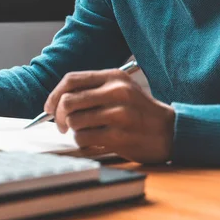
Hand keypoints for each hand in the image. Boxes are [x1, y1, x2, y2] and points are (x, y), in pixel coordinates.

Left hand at [44, 68, 174, 163]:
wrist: (171, 131)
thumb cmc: (139, 111)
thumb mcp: (120, 90)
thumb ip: (92, 90)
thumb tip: (56, 101)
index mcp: (114, 77)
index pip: (71, 79)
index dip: (54, 95)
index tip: (48, 108)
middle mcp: (116, 92)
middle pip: (68, 101)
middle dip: (58, 116)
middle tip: (61, 125)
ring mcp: (119, 115)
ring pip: (74, 121)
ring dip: (73, 131)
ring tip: (85, 132)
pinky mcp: (119, 136)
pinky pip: (84, 138)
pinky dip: (82, 142)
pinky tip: (93, 141)